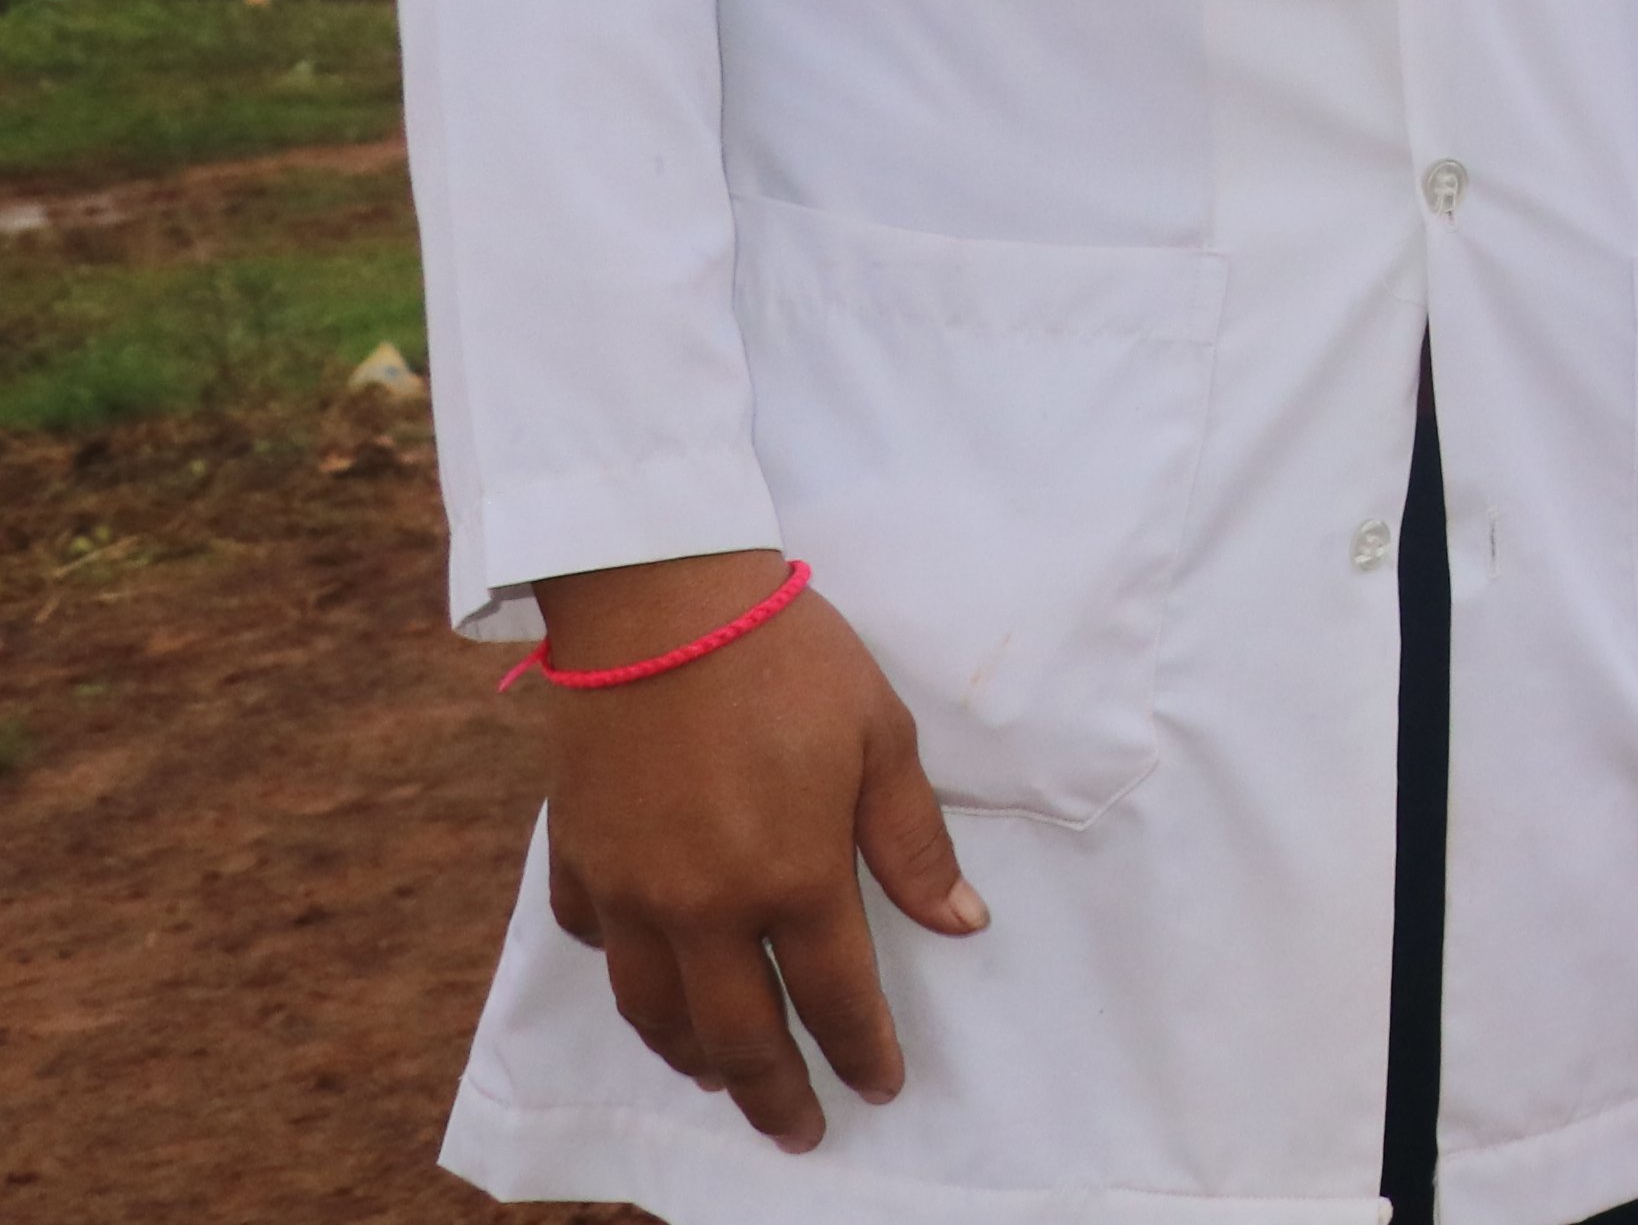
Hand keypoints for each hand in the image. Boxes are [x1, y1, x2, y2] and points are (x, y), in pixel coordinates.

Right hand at [527, 555, 980, 1153]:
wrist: (661, 603)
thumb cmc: (790, 660)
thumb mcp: (882, 739)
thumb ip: (913, 844)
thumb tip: (962, 923)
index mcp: (792, 878)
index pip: (835, 997)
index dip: (861, 1051)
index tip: (880, 1089)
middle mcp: (703, 906)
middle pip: (738, 1034)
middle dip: (774, 1094)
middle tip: (797, 1132)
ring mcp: (630, 890)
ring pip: (655, 1011)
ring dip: (693, 1057)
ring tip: (723, 1077)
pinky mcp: (578, 859)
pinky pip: (599, 943)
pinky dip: (627, 974)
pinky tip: (650, 980)